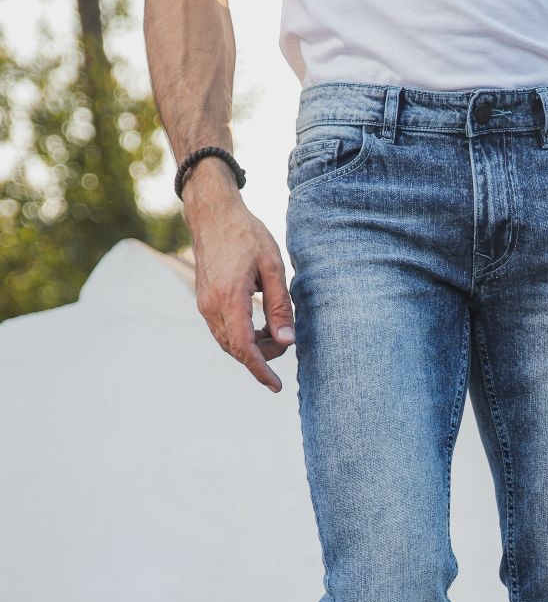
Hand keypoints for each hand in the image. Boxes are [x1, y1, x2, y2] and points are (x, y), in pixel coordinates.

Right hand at [184, 158, 293, 391]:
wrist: (213, 214)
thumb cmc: (246, 235)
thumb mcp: (273, 267)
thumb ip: (280, 306)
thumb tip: (288, 340)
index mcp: (229, 298)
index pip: (245, 348)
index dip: (261, 370)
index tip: (276, 386)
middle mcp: (211, 306)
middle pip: (237, 350)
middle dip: (263, 356)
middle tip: (286, 340)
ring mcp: (204, 305)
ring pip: (229, 343)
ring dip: (253, 348)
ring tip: (275, 332)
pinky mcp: (204, 301)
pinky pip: (223, 331)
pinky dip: (242, 337)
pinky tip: (260, 327)